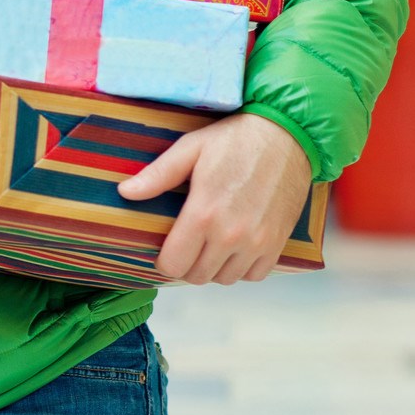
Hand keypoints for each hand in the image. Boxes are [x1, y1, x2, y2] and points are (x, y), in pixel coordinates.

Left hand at [119, 113, 312, 284]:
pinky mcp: (279, 243)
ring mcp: (258, 242)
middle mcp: (231, 235)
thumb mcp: (190, 149)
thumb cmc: (235, 140)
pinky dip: (242, 268)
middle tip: (186, 244)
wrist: (289, 136)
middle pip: (197, 276)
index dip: (164, 261)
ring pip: (225, 278)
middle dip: (186, 264)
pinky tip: (234, 248)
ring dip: (214, 267)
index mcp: (203, 214)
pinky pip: (255, 274)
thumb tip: (125, 192)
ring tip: (209, 244)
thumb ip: (157, 175)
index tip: (164, 249)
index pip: (174, 264)